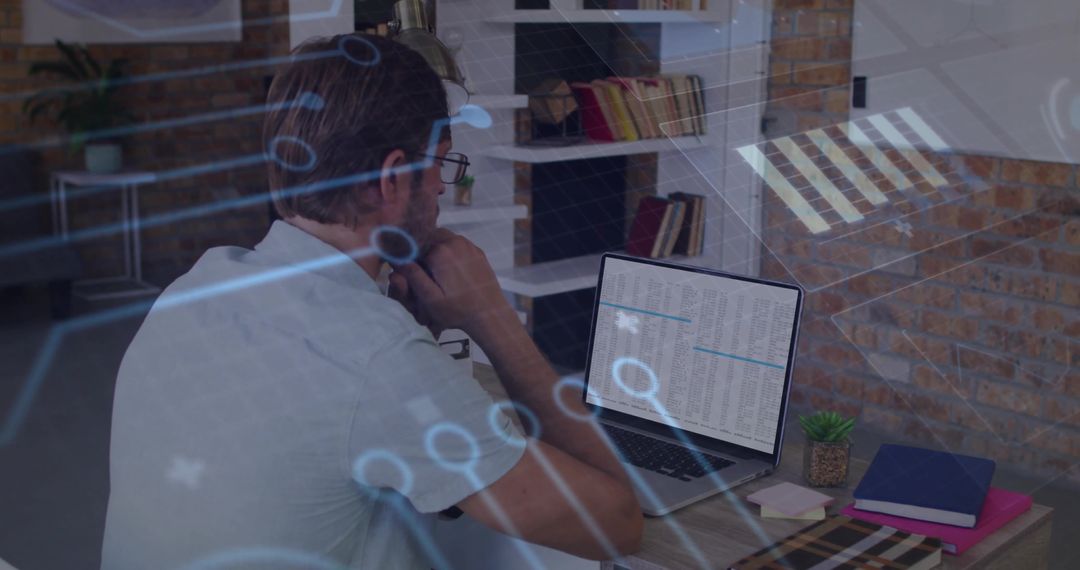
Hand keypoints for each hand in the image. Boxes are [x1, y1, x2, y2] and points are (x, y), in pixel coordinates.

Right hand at [391, 228, 514, 336]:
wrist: (490, 314)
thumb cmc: (459, 311)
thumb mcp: (430, 298)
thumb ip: (413, 276)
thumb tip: (397, 260)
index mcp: (440, 252)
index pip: (413, 245)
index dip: (407, 256)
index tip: (405, 268)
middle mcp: (455, 242)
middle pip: (427, 237)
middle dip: (420, 250)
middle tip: (421, 270)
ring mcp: (468, 245)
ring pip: (442, 238)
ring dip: (434, 249)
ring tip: (434, 271)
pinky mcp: (476, 251)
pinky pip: (456, 244)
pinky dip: (449, 251)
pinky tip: (449, 270)